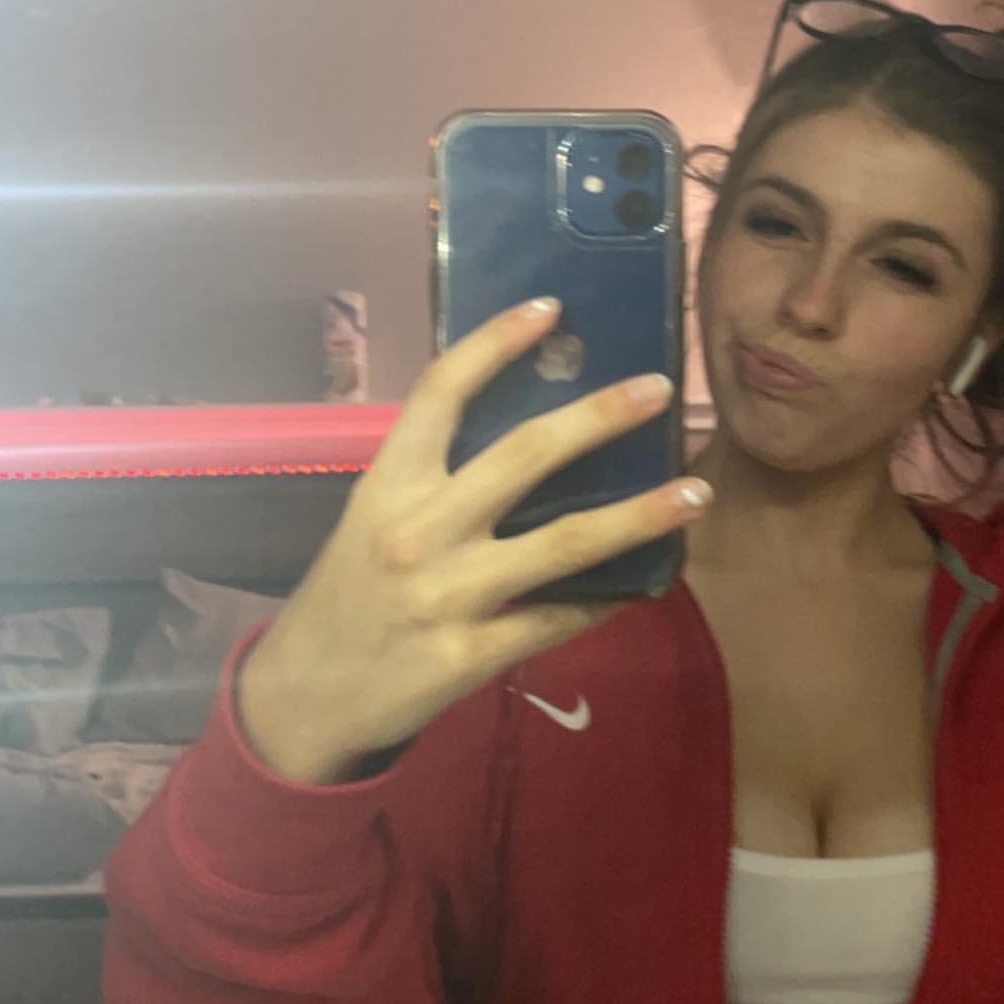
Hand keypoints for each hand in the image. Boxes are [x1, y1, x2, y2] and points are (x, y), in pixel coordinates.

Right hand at [239, 297, 711, 781]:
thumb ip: (437, 480)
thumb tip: (535, 438)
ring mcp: (450, 595)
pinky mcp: (473, 654)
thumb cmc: (349, 594)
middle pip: (522, 456)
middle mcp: (419, 530)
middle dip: (598, 417)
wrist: (308, 694)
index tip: (550, 309)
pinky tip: (647, 581)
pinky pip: (559, 618)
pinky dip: (608, 598)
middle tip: (659, 387)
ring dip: (639, 516)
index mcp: (389, 484)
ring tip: (695, 493)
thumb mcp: (373, 519)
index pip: (442, 393)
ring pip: (564, 544)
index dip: (495, 343)